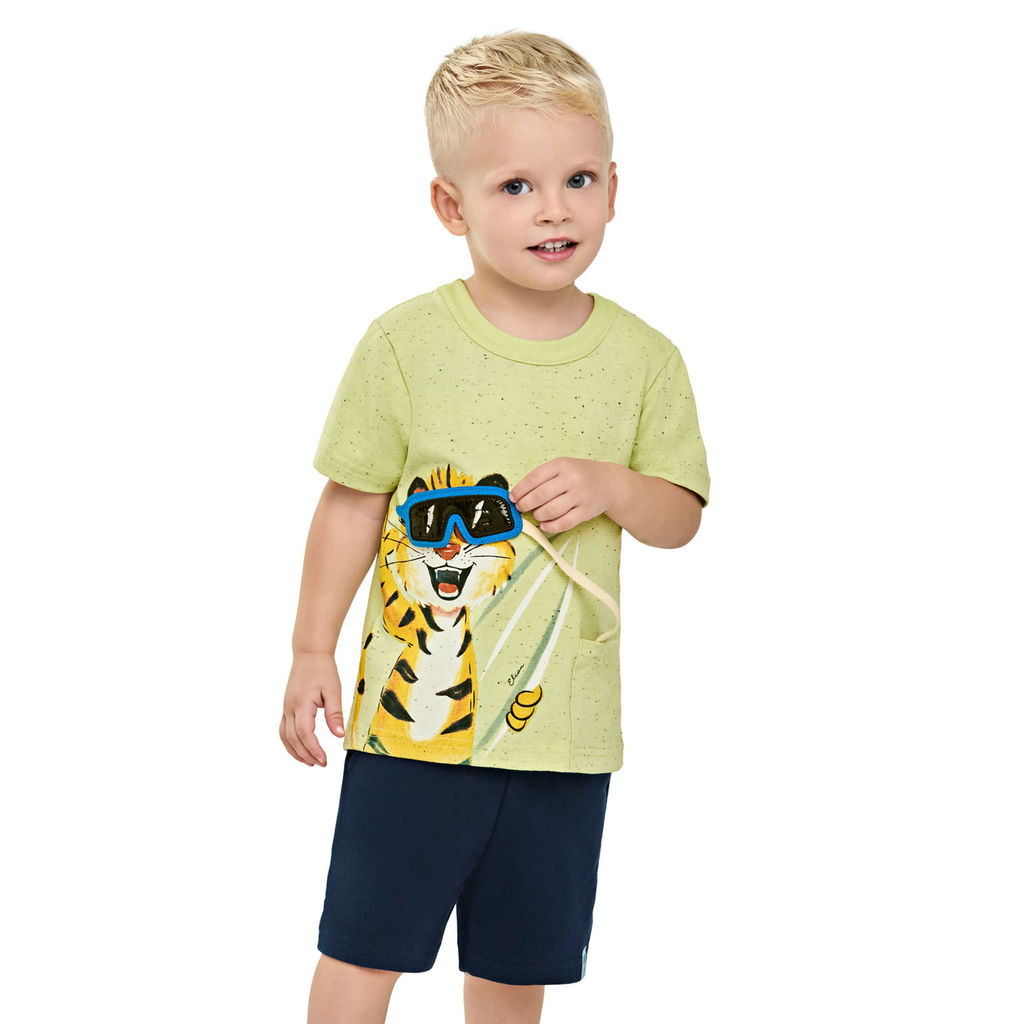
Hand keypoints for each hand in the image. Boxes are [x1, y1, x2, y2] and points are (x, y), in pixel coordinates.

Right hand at [280, 652, 344, 766]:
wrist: (309, 654)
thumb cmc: (323, 670)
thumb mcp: (333, 690)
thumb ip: (335, 713)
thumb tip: (338, 735)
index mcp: (302, 704)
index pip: (305, 733)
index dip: (313, 749)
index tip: (324, 760)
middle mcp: (290, 708)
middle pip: (293, 739)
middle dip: (306, 754)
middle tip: (321, 764)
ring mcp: (286, 708)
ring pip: (285, 737)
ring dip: (296, 752)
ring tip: (310, 762)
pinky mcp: (287, 708)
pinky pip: (283, 730)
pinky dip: (290, 743)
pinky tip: (300, 749)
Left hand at [510, 457, 619, 534]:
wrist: (610, 482)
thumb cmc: (580, 475)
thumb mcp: (563, 467)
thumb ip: (543, 477)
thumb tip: (519, 494)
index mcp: (561, 465)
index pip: (534, 478)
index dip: (520, 490)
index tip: (513, 497)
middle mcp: (571, 479)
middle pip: (541, 495)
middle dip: (526, 504)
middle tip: (521, 508)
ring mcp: (580, 495)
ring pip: (551, 510)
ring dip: (538, 515)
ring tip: (537, 514)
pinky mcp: (586, 511)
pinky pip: (564, 522)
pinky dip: (551, 526)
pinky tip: (545, 525)